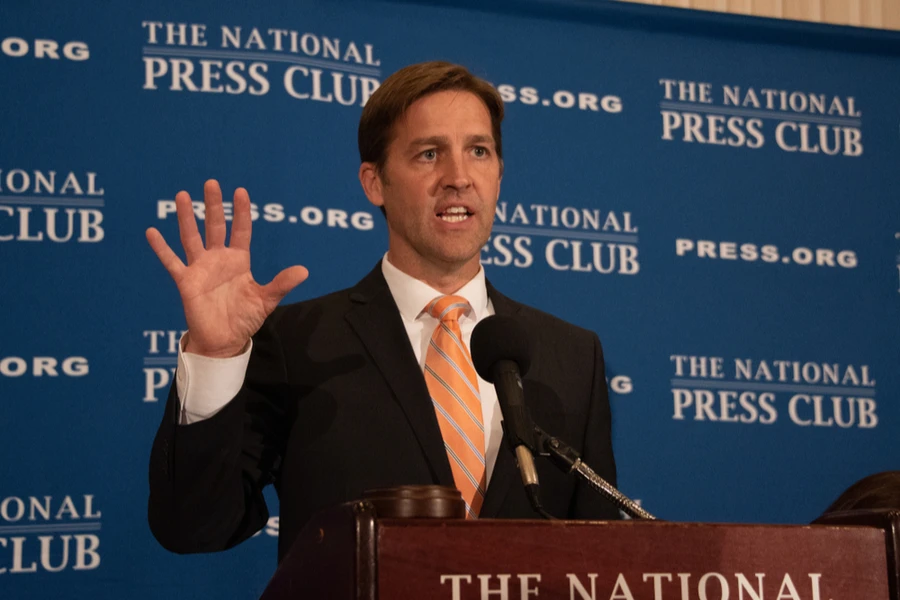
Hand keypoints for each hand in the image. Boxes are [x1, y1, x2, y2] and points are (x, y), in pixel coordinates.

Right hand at [146, 179, 307, 357]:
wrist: (224, 341)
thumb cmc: (245, 319)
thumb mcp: (266, 300)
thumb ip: (281, 283)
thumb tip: (304, 271)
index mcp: (239, 261)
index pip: (240, 231)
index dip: (241, 212)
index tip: (241, 191)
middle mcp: (218, 260)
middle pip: (215, 226)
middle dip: (214, 205)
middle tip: (211, 182)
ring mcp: (200, 269)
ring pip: (191, 238)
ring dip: (185, 217)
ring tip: (181, 195)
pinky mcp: (186, 282)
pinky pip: (171, 262)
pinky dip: (161, 248)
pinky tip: (152, 231)